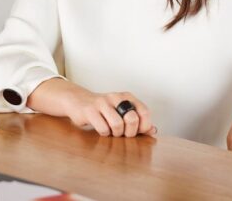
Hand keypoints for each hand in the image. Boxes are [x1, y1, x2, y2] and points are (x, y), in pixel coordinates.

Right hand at [29, 78, 154, 137]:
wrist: (78, 101)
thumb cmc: (103, 110)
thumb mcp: (121, 112)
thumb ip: (138, 121)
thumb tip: (153, 131)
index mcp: (126, 96)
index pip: (144, 112)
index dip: (143, 126)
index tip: (137, 131)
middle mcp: (115, 97)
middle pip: (132, 119)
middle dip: (129, 132)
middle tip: (122, 133)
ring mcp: (102, 102)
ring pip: (117, 125)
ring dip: (115, 134)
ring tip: (111, 131)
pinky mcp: (90, 110)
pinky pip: (103, 128)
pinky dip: (104, 133)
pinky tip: (100, 128)